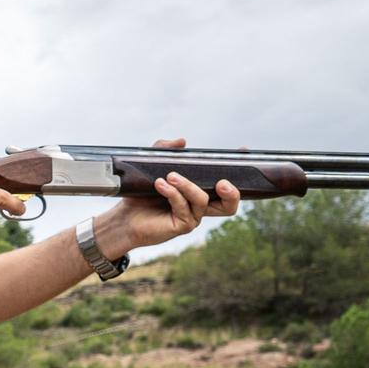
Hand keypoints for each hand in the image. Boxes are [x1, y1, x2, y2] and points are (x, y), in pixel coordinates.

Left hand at [94, 137, 240, 254]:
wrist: (124, 218)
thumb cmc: (141, 195)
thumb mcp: (153, 166)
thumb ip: (166, 151)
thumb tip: (183, 141)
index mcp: (199, 193)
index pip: (225, 184)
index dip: (238, 170)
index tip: (244, 151)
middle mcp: (200, 207)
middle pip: (230, 205)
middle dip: (231, 192)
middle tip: (222, 181)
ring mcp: (192, 217)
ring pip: (202, 200)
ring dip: (187, 185)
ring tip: (170, 176)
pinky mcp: (181, 226)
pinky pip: (183, 206)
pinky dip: (173, 193)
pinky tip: (161, 185)